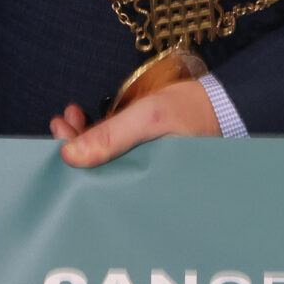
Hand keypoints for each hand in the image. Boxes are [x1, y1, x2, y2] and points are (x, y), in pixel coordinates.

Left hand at [49, 77, 221, 167]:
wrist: (224, 104)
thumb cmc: (193, 112)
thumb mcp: (149, 119)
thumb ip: (111, 136)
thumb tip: (69, 155)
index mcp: (143, 179)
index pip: (97, 178)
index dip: (74, 159)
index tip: (59, 133)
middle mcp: (141, 177)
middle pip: (97, 168)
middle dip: (76, 144)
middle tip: (61, 122)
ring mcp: (143, 164)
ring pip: (104, 156)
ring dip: (85, 136)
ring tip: (73, 115)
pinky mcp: (146, 152)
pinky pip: (116, 148)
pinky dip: (100, 133)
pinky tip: (89, 118)